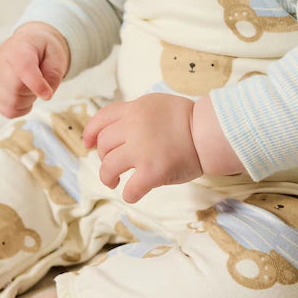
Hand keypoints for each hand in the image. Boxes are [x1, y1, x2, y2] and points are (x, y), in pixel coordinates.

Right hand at [0, 23, 69, 117]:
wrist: (24, 44)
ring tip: (29, 84)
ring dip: (27, 100)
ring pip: (12, 104)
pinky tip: (22, 92)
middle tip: (38, 79)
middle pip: (16, 90)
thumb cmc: (41, 50)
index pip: (23, 68)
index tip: (47, 95)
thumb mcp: (55, 56)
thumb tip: (45, 95)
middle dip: (33, 91)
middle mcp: (0, 64)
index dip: (36, 84)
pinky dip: (20, 107)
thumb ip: (53, 75)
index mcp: (19, 50)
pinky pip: (8, 111)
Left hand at [83, 94, 201, 202]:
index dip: (90, 133)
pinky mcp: (152, 172)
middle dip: (104, 157)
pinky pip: (130, 189)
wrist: (210, 132)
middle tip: (113, 165)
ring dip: (108, 177)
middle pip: (103, 145)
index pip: (101, 119)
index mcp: (135, 109)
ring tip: (115, 181)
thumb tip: (118, 129)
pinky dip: (129, 194)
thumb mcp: (158, 104)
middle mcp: (133, 127)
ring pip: (108, 167)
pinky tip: (134, 193)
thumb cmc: (189, 120)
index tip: (87, 144)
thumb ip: (137, 114)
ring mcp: (142, 150)